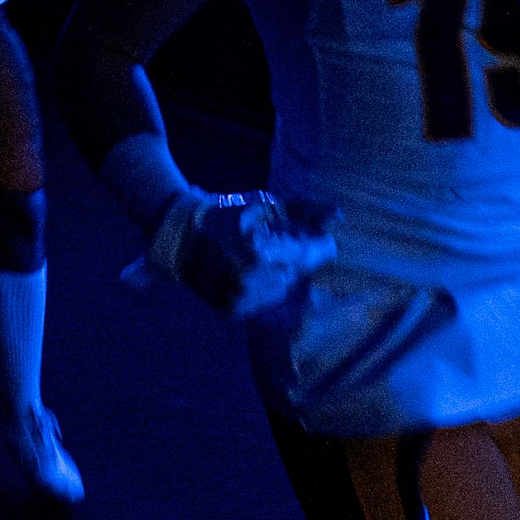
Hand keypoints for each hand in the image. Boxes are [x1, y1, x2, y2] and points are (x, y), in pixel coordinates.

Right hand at [125, 191, 339, 318]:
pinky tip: (247, 275)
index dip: (319, 245)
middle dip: (293, 258)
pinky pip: (263, 304)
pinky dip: (261, 290)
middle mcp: (251, 281)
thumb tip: (339, 216)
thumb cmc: (229, 216)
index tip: (318, 239)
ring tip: (258, 260)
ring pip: (283, 290)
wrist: (180, 237)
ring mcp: (239, 300)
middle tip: (275, 245)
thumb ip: (306, 212)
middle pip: (299, 273)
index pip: (313, 255)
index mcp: (262, 252)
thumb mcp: (266, 206)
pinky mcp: (231, 313)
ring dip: (278, 276)